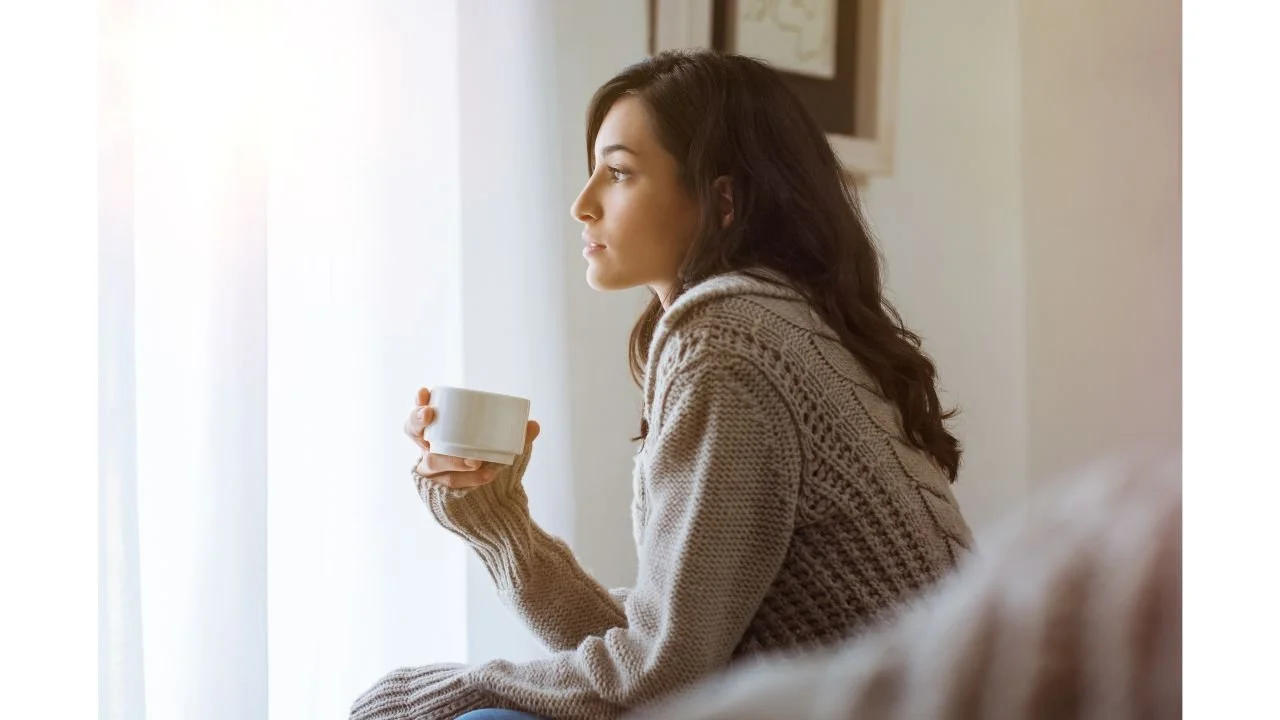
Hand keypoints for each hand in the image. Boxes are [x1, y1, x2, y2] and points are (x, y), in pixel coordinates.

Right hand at [405, 387, 540, 489]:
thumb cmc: (492, 466)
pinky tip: (486, 476)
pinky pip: (447, 484)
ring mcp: (430, 473)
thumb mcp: (504, 450)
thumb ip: (517, 438)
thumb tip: (534, 425)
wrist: (492, 505)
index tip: (424, 391)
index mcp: (440, 434)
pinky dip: (468, 480)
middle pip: (413, 432)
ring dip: (454, 458)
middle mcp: (429, 450)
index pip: (420, 416)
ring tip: (476, 460)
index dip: (418, 403)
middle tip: (431, 414)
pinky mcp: (436, 492)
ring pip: (432, 461)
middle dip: (418, 420)